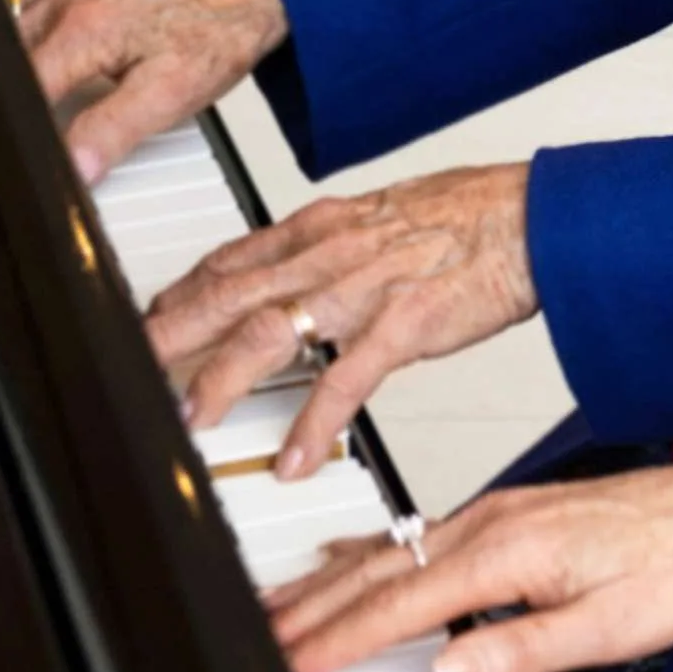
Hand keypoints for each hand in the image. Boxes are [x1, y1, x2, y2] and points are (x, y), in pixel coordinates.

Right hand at [22, 0, 288, 182]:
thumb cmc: (219, 33)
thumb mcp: (171, 93)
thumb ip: (113, 130)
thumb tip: (73, 167)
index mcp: (83, 32)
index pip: (23, 92)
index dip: (23, 133)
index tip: (31, 158)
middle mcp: (69, 5)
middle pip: (9, 64)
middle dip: (14, 104)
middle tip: (32, 138)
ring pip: (13, 38)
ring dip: (18, 74)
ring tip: (39, 110)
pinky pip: (32, 17)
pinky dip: (29, 46)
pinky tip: (47, 71)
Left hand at [148, 164, 536, 476]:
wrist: (539, 216)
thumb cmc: (475, 215)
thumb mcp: (387, 212)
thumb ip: (335, 240)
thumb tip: (299, 260)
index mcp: (327, 225)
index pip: (234, 258)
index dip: (184, 293)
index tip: (152, 320)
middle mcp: (334, 252)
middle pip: (231, 294)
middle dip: (172, 335)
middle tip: (133, 372)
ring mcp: (367, 287)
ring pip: (272, 331)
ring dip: (223, 379)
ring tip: (191, 421)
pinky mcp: (407, 323)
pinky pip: (347, 379)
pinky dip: (313, 422)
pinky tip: (295, 459)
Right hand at [268, 465, 672, 671]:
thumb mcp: (610, 625)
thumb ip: (522, 648)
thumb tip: (446, 671)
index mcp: (508, 551)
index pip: (401, 607)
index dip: (336, 641)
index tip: (289, 667)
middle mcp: (491, 523)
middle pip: (379, 575)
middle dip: (310, 612)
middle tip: (253, 645)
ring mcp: (496, 515)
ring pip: (390, 554)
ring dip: (326, 584)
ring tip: (273, 611)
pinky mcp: (507, 518)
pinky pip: (417, 538)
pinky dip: (367, 554)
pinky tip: (342, 561)